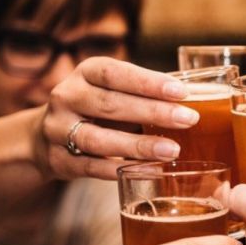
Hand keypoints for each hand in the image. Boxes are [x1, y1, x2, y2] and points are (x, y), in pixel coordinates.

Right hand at [33, 57, 200, 179]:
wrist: (44, 138)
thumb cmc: (96, 110)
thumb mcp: (112, 91)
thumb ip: (145, 93)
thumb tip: (200, 95)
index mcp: (86, 73)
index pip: (116, 73)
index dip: (148, 82)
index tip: (181, 92)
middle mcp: (67, 97)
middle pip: (111, 105)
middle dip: (153, 112)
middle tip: (189, 120)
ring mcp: (58, 130)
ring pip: (100, 139)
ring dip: (139, 146)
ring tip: (172, 150)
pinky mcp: (59, 160)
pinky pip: (93, 168)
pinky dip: (123, 170)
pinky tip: (151, 171)